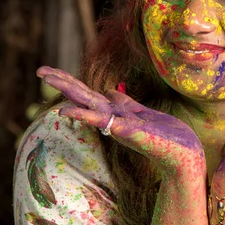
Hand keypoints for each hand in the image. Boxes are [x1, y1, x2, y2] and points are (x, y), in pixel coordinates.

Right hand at [37, 66, 205, 174]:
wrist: (184, 154)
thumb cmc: (165, 135)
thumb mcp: (143, 113)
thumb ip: (125, 103)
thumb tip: (109, 92)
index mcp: (116, 112)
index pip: (88, 94)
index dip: (69, 82)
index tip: (47, 71)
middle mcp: (114, 119)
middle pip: (83, 97)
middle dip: (62, 83)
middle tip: (39, 70)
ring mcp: (120, 126)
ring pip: (90, 107)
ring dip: (70, 95)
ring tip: (49, 80)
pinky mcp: (132, 133)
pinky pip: (108, 123)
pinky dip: (89, 117)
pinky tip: (71, 112)